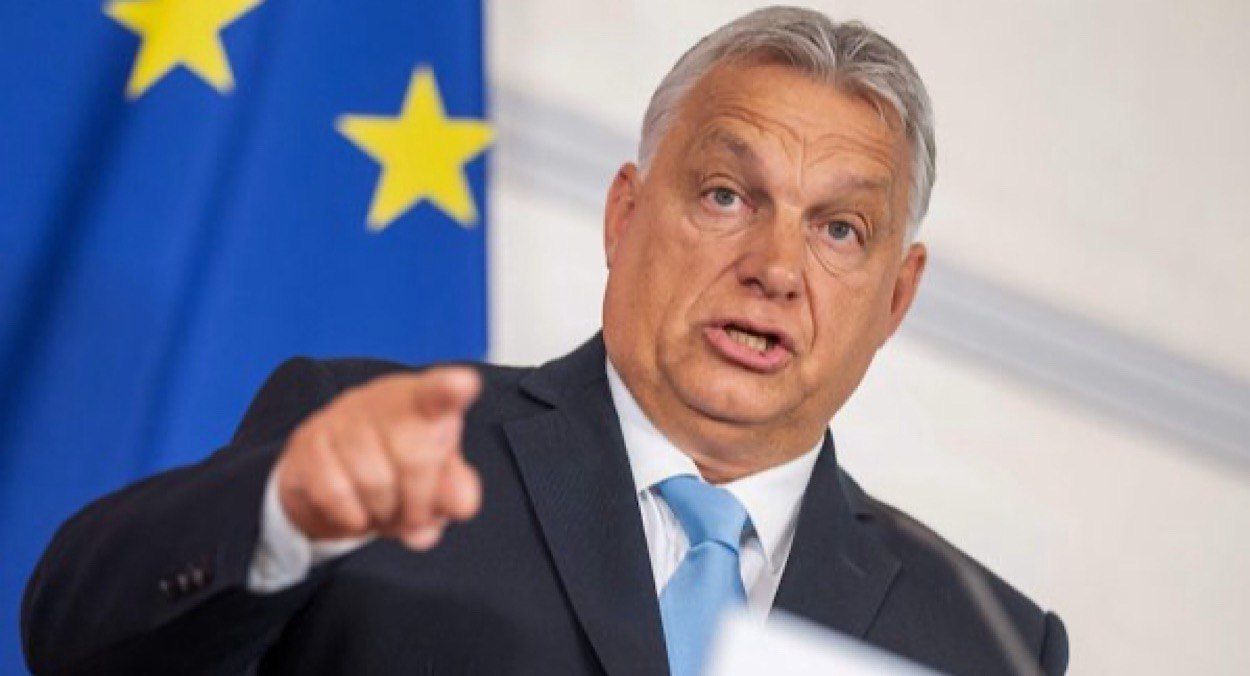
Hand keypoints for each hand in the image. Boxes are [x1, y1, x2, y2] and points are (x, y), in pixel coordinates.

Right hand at [274, 367, 481, 550]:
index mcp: (424, 402)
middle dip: (419, 503)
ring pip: (374, 481)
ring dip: (385, 514)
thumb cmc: (397, 469)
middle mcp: (381, 400)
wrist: (332, 476)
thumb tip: (460, 505)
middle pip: (415, 458)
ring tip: (385, 511)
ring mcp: (340, 418)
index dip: (451, 389)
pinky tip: (356, 511)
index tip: (463, 384)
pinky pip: (335, 494)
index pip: (438, 392)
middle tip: (415, 516)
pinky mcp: (307, 443)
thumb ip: (457, 490)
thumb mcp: (437, 480)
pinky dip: (352, 517)